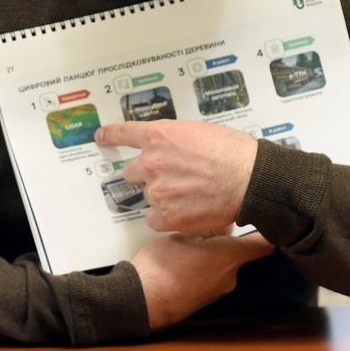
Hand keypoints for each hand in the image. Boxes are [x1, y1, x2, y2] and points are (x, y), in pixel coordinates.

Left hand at [95, 120, 256, 232]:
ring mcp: (156, 190)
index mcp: (159, 136)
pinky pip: (154, 218)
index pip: (124, 133)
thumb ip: (175, 139)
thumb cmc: (232, 152)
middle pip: (132, 171)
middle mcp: (151, 162)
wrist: (248, 179)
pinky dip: (167, 217)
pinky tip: (187, 210)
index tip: (101, 137)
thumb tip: (169, 147)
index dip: (110, 135)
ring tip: (190, 194)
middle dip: (147, 174)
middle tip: (171, 177)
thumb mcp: (199, 131)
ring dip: (162, 195)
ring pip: (147, 195)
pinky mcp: (165, 215)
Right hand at [132, 231, 273, 330]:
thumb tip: (221, 225)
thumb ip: (206, 229)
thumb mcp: (181, 235)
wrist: (142, 300)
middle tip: (210, 224)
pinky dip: (204, 266)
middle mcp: (230, 276)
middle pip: (240, 252)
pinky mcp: (206, 298)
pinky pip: (213, 276)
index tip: (263, 218)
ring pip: (225, 264)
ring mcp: (218, 290)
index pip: (262, 244)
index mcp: (228, 256)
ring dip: (214, 252)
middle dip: (228, 238)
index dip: (267, 230)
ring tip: (191, 242)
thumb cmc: (160, 265)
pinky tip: (185, 260)